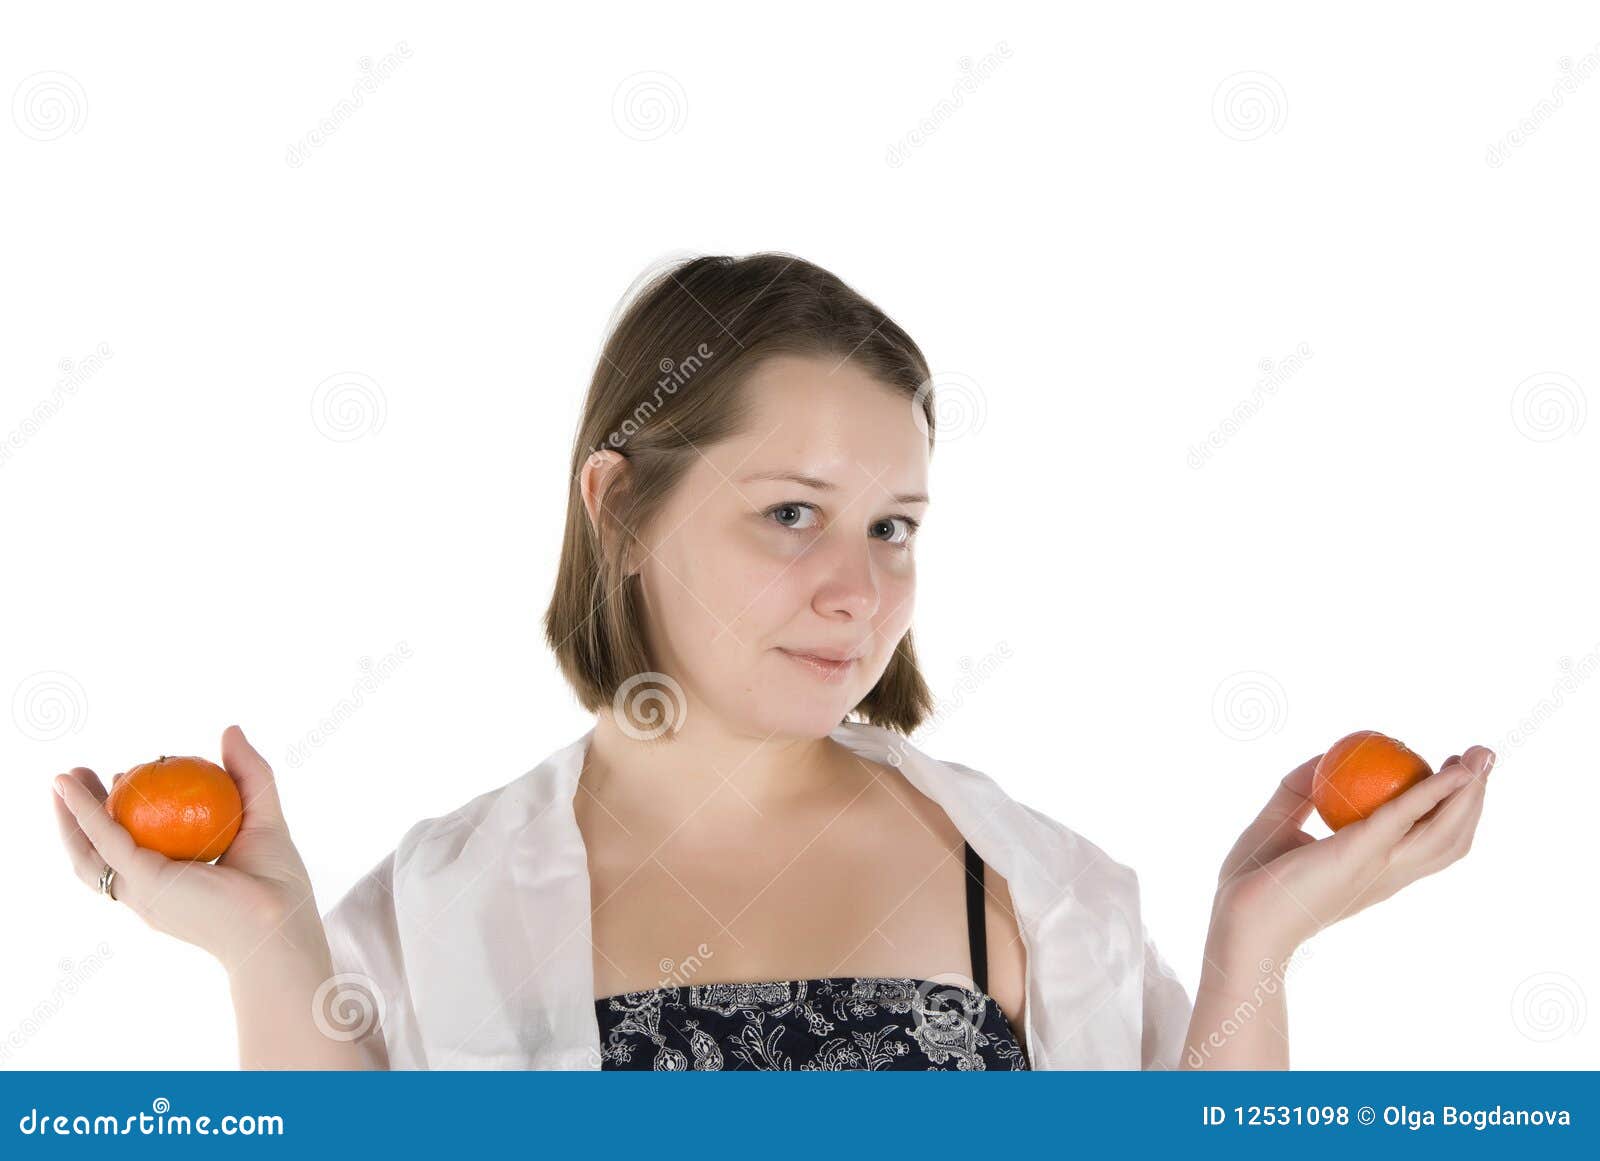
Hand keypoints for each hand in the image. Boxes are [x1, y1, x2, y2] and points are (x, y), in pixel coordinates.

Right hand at [51, 725, 325, 973]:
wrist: (280, 923)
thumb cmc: (278, 883)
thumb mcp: (263, 815)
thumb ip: (248, 773)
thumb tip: (229, 731)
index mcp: (173, 880)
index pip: (134, 847)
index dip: (120, 814)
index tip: (123, 778)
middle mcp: (150, 889)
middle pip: (101, 850)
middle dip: (81, 814)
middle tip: (77, 776)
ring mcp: (143, 889)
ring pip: (88, 849)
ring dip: (69, 814)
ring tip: (60, 779)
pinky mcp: (144, 882)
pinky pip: (106, 841)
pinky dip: (84, 813)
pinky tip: (72, 788)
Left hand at [1212, 745, 1493, 954]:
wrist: (1238, 920)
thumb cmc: (1252, 881)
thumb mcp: (1278, 824)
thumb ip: (1298, 790)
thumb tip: (1320, 760)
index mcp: (1373, 869)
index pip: (1427, 841)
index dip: (1449, 808)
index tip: (1452, 771)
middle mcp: (1387, 872)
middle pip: (1451, 837)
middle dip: (1475, 797)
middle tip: (1483, 756)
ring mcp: (1379, 867)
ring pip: (1444, 831)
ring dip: (1469, 791)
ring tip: (1480, 756)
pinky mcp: (1360, 855)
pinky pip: (1405, 816)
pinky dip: (1433, 791)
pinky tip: (1451, 770)